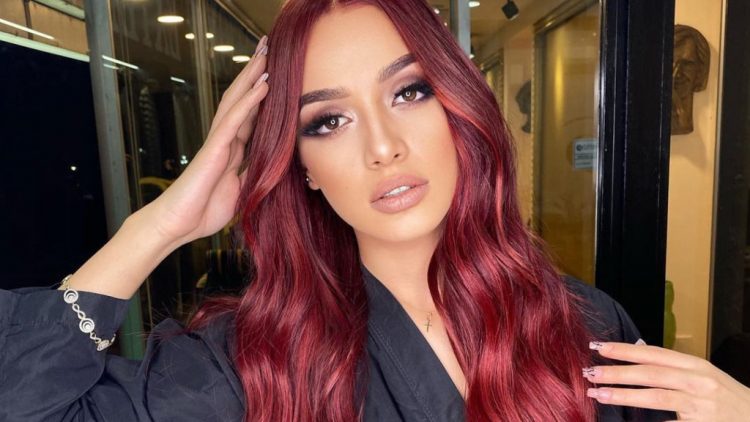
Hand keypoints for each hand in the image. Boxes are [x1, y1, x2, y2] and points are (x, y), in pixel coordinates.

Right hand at [141, 35, 269, 245]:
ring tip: (266, 53)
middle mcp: (226, 139)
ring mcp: (219, 142)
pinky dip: (249, 102)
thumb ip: (253, 174)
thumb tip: (272, 167)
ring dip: (253, 77)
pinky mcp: (214, 149)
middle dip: (256, 73)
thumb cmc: (205, 210)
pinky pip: (234, 121)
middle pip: (243, 99)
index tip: (279, 73)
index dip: (264, 94)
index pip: (252, 115)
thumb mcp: (241, 191)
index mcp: (233, 149)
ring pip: (237, 101)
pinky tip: (262, 86)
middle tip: (269, 47)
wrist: (179, 224)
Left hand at [583, 341, 749, 420]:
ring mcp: (701, 406)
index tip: (599, 347)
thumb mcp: (704, 374)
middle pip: (651, 374)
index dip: (625, 350)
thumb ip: (672, 364)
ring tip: (598, 394)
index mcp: (697, 365)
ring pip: (656, 398)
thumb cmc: (728, 398)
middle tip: (591, 372)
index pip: (654, 354)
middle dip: (618, 372)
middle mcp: (699, 382)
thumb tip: (639, 346)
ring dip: (623, 396)